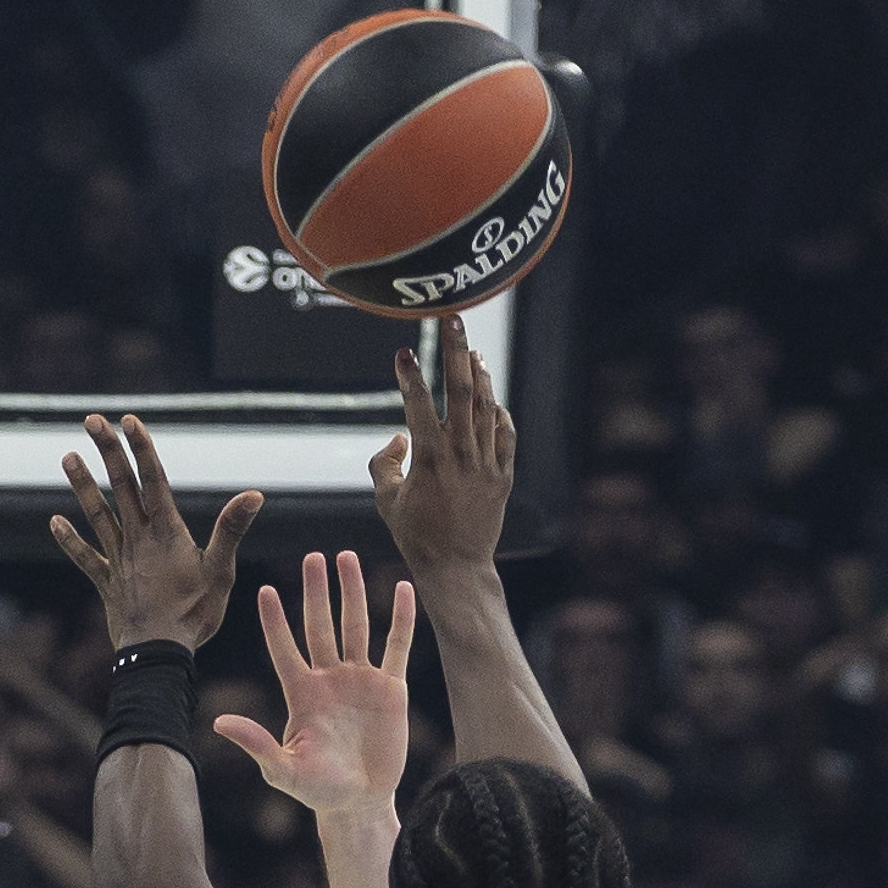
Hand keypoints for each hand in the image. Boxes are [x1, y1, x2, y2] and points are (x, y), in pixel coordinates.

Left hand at [51, 414, 261, 651]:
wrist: (157, 653)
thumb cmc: (194, 614)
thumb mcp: (220, 570)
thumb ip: (231, 530)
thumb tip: (253, 495)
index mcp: (167, 532)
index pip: (153, 480)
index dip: (141, 448)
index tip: (129, 420)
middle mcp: (138, 539)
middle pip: (121, 486)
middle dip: (108, 451)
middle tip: (92, 420)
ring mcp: (119, 559)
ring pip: (98, 514)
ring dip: (82, 486)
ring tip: (67, 456)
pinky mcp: (108, 581)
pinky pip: (85, 557)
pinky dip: (69, 539)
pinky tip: (53, 521)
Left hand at [211, 552, 418, 815]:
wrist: (360, 801)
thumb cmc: (317, 789)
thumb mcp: (283, 770)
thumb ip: (257, 744)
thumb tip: (219, 723)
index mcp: (301, 693)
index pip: (285, 648)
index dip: (276, 622)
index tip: (266, 591)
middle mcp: (329, 679)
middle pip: (320, 625)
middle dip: (317, 591)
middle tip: (313, 556)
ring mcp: (360, 680)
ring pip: (356, 626)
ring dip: (352, 593)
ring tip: (346, 557)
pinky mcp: (391, 689)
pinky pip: (396, 647)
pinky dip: (400, 619)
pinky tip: (402, 588)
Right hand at [370, 335, 516, 579]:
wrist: (457, 567)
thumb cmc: (415, 535)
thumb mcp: (385, 500)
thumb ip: (383, 462)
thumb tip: (397, 435)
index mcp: (430, 459)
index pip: (419, 405)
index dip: (410, 376)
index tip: (403, 351)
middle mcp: (462, 455)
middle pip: (461, 392)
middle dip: (456, 351)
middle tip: (454, 319)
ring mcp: (486, 464)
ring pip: (485, 408)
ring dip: (480, 376)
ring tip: (473, 352)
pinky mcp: (503, 476)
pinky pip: (505, 436)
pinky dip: (499, 415)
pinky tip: (492, 399)